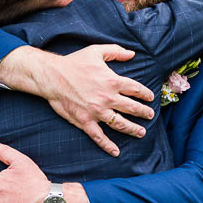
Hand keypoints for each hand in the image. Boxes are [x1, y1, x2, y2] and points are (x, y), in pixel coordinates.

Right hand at [19, 44, 154, 155]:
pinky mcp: (85, 120)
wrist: (52, 76)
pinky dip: (108, 145)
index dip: (145, 94)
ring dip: (133, 129)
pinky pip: (99, 136)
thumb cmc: (73, 62)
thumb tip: (132, 53)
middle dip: (144, 113)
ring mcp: (97, 111)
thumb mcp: (95, 51)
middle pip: (132, 108)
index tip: (150, 98)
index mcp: (112, 81)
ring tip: (141, 132)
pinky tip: (116, 152)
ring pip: (121, 123)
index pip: (135, 89)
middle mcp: (107, 98)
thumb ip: (115, 51)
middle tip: (150, 115)